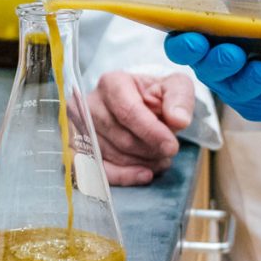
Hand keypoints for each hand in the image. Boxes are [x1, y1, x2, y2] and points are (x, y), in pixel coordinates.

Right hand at [86, 69, 191, 185]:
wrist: (139, 104)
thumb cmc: (154, 96)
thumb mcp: (174, 86)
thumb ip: (180, 98)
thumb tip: (179, 119)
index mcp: (112, 83)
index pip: (127, 111)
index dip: (151, 132)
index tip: (171, 146)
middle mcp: (90, 104)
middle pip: (122, 137)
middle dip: (151, 149)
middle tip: (169, 151)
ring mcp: (82, 128)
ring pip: (113, 156)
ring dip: (143, 162)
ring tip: (160, 157)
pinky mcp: (80, 149)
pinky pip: (100, 171)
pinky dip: (125, 176)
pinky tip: (144, 174)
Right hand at [165, 13, 260, 121]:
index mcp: (208, 30)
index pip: (180, 39)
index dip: (178, 39)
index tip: (186, 33)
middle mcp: (217, 58)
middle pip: (200, 66)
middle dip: (206, 60)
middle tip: (221, 48)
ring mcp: (239, 83)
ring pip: (230, 85)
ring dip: (240, 74)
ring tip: (257, 65)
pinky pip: (259, 99)